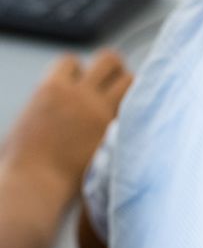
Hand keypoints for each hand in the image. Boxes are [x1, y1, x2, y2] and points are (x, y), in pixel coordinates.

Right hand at [0, 49, 131, 203]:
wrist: (33, 188)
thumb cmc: (19, 164)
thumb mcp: (25, 125)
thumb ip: (46, 108)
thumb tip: (53, 107)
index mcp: (51, 89)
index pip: (71, 61)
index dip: (75, 71)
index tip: (76, 86)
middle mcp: (79, 94)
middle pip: (109, 60)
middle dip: (112, 69)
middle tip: (111, 86)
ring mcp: (100, 111)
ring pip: (130, 79)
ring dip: (128, 88)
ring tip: (125, 102)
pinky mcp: (114, 131)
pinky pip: (137, 107)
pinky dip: (137, 110)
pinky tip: (133, 120)